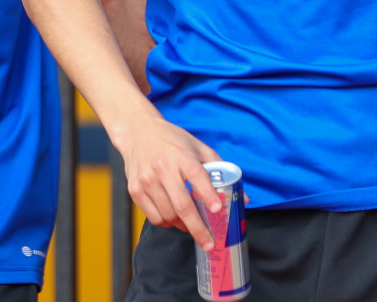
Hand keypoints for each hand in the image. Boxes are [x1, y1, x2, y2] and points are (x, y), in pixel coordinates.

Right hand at [113, 111, 223, 249]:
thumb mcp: (198, 147)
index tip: (217, 209)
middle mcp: (162, 168)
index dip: (208, 194)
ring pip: (167, 215)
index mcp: (182, 155)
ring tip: (192, 225)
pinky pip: (153, 216)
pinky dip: (166, 222)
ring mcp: (146, 180)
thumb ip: (220, 169)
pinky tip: (174, 218)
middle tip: (209, 243)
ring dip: (182, 226)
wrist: (138, 132)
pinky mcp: (134, 189)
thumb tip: (242, 198)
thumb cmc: (172, 141)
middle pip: (181, 205)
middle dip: (197, 228)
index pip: (197, 176)